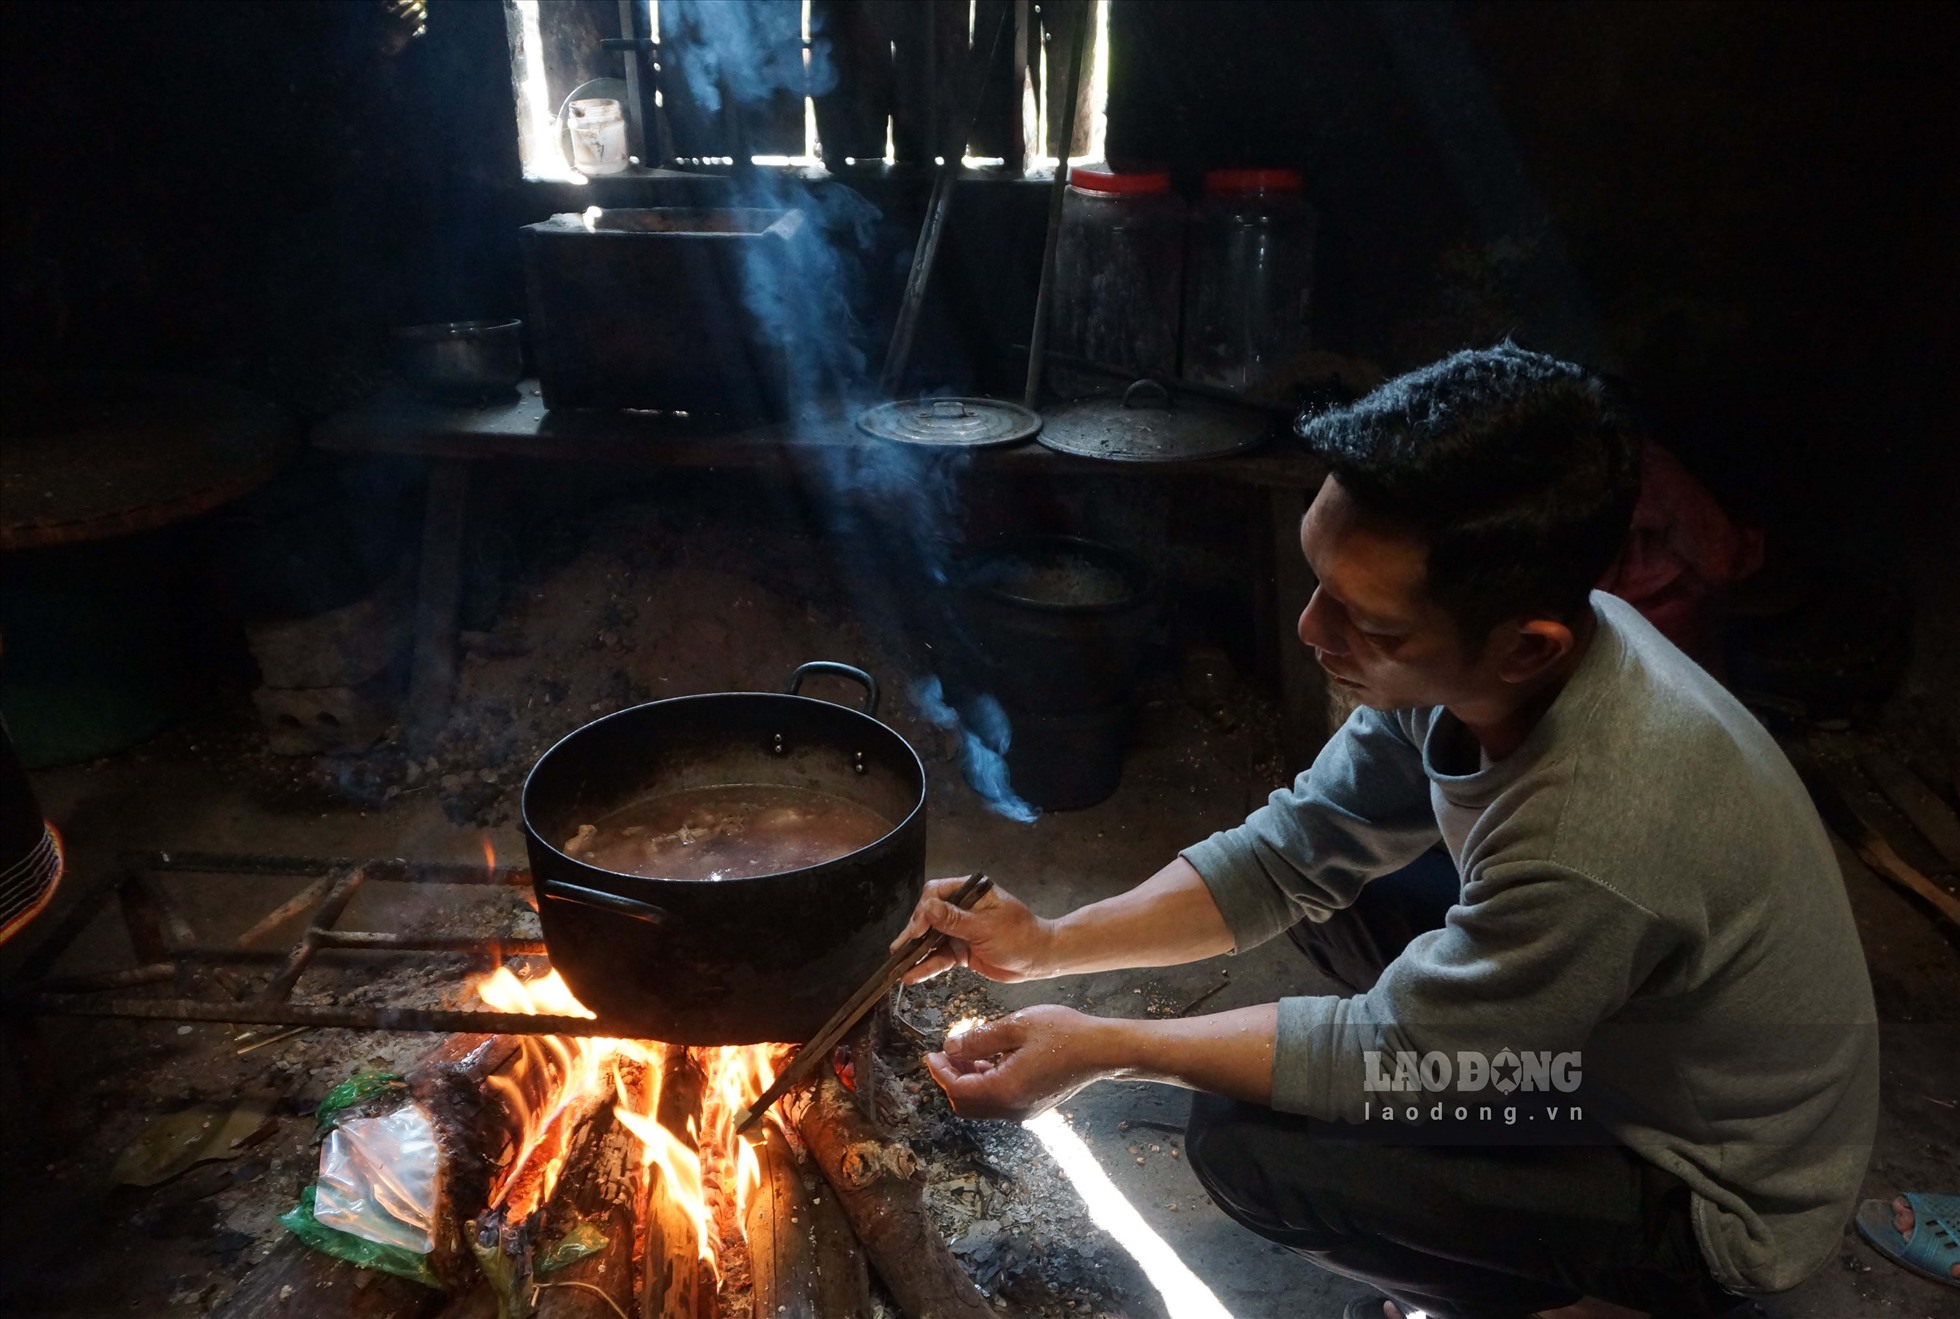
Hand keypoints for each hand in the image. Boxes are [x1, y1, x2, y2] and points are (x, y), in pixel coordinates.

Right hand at [890, 877, 1055, 983]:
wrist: (1039, 960)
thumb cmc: (1019, 937)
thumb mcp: (985, 927)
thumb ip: (954, 920)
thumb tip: (926, 909)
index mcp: (970, 892)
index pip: (937, 894)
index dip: (923, 912)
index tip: (916, 931)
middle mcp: (963, 909)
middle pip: (929, 917)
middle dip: (914, 933)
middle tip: (900, 949)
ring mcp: (961, 930)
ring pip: (932, 939)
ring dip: (916, 953)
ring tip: (897, 965)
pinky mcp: (962, 950)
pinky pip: (941, 957)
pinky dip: (927, 966)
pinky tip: (912, 976)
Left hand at [924, 1005, 1112, 1120]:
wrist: (1101, 1050)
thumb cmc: (1063, 1033)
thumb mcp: (1015, 1026)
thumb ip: (977, 1039)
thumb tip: (949, 1047)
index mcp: (1004, 1090)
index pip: (957, 1090)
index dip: (940, 1072)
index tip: (930, 1054)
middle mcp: (1012, 1108)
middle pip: (966, 1105)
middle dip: (951, 1079)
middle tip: (946, 1054)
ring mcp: (1024, 1111)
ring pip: (982, 1105)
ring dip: (968, 1081)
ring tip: (967, 1051)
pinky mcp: (1033, 1106)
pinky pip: (998, 1102)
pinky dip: (985, 1084)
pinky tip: (990, 1059)